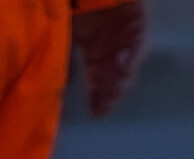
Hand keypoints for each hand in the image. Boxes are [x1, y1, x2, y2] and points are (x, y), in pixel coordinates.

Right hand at [72, 1, 145, 117]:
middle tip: (103, 108)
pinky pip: (137, 46)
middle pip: (112, 76)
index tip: (95, 113)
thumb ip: (61, 56)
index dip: (96, 96)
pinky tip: (121, 65)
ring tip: (113, 93)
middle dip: (108, 94)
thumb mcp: (61, 31)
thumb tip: (56, 82)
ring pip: (125, 65)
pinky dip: (130, 58)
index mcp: (92, 47)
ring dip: (119, 80)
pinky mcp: (137, 26)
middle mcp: (111, 45)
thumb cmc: (72, 4)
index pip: (96, 78)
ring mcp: (125, 36)